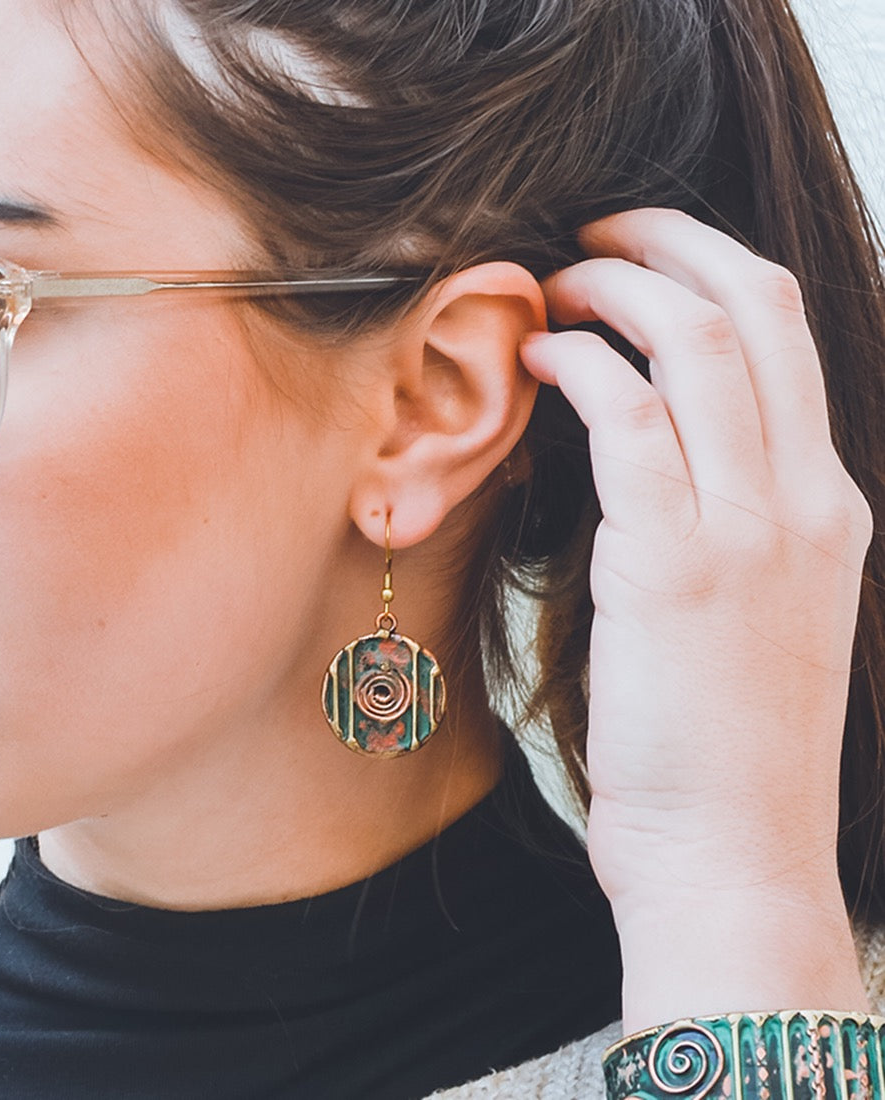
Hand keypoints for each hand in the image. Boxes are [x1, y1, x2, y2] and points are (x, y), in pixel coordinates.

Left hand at [520, 209, 873, 1028]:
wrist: (732, 855)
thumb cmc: (724, 748)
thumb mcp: (756, 618)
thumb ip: (723, 527)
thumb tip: (646, 451)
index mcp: (830, 509)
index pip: (792, 340)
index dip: (714, 272)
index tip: (644, 258)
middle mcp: (806, 501)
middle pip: (757, 310)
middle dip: (670, 245)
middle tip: (594, 236)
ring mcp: (751, 530)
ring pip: (697, 345)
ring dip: (615, 293)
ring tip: (552, 290)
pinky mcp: (674, 567)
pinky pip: (630, 422)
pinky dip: (580, 368)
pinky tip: (538, 362)